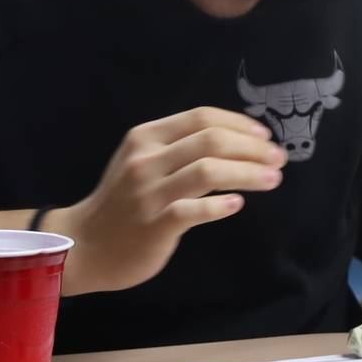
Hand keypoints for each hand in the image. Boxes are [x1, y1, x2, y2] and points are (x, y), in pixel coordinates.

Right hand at [49, 107, 285, 294]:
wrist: (83, 245)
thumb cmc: (121, 203)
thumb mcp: (140, 162)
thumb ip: (176, 149)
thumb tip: (232, 142)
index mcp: (146, 137)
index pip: (202, 117)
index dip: (239, 124)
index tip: (265, 137)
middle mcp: (147, 160)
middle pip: (212, 140)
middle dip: (253, 148)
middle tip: (279, 159)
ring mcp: (150, 193)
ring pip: (209, 171)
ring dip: (249, 172)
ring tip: (272, 179)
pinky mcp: (155, 225)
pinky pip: (195, 210)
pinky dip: (222, 206)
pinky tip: (237, 205)